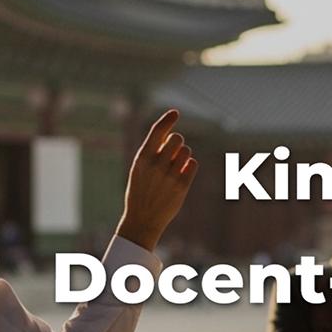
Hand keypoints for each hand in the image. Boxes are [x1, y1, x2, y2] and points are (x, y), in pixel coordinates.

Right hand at [117, 110, 198, 250]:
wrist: (142, 219)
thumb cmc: (140, 191)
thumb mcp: (139, 169)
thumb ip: (152, 152)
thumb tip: (169, 135)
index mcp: (142, 158)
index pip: (157, 132)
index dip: (167, 120)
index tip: (175, 112)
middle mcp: (156, 164)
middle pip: (177, 139)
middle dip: (177, 143)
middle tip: (171, 154)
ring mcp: (169, 175)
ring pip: (186, 151)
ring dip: (183, 155)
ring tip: (174, 167)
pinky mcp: (182, 185)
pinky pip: (193, 164)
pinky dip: (189, 166)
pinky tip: (181, 174)